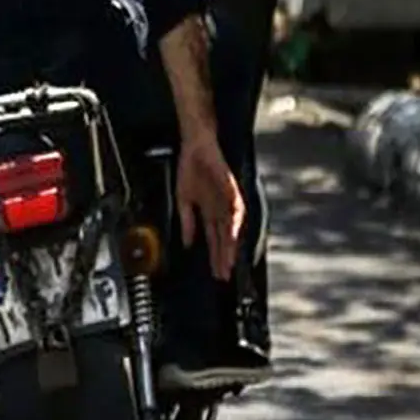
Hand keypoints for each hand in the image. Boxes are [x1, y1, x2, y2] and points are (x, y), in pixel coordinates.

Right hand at [175, 133, 244, 280]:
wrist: (195, 145)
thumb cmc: (190, 168)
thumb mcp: (183, 199)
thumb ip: (187, 222)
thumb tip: (187, 242)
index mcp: (210, 211)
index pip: (214, 239)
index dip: (215, 256)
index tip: (216, 272)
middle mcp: (220, 207)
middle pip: (225, 238)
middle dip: (223, 256)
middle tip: (223, 274)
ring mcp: (227, 198)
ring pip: (232, 226)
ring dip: (230, 243)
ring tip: (228, 259)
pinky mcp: (230, 187)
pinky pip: (235, 205)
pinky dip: (235, 219)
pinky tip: (233, 231)